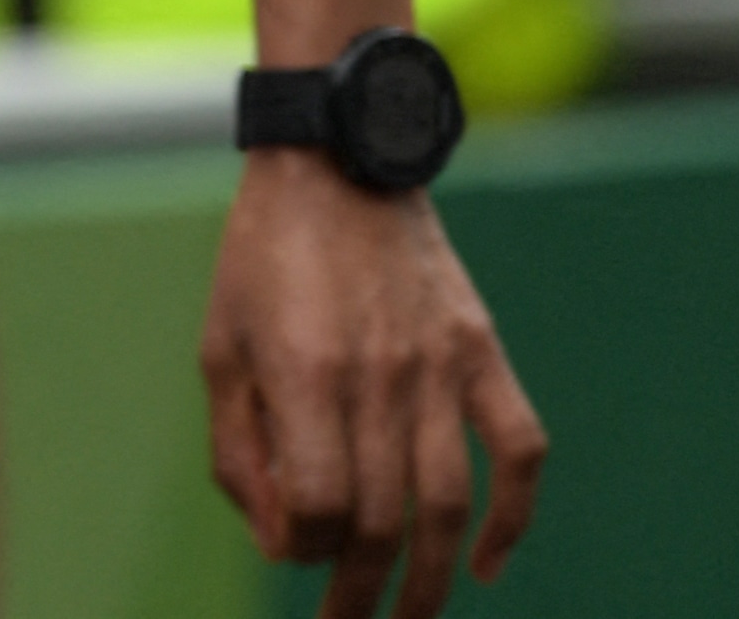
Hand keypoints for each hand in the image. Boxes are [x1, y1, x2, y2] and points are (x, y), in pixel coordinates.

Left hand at [201, 154, 545, 618]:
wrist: (335, 162)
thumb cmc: (263, 261)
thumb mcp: (220, 350)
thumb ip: (239, 451)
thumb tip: (277, 540)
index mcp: (304, 375)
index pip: (317, 507)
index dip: (300, 547)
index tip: (289, 547)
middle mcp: (377, 378)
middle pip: (380, 522)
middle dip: (359, 592)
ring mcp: (438, 366)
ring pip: (447, 505)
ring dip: (431, 583)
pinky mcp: (480, 350)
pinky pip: (518, 448)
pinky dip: (513, 515)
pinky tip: (488, 563)